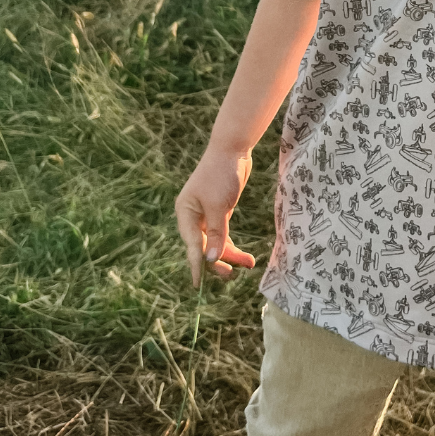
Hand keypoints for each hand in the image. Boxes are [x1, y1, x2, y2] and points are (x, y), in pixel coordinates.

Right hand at [175, 146, 255, 287]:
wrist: (233, 149)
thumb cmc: (221, 174)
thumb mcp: (219, 206)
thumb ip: (215, 233)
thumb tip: (210, 259)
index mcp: (185, 214)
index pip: (191, 246)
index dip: (196, 266)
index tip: (198, 286)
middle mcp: (193, 216)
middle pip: (202, 247)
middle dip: (217, 261)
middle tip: (232, 274)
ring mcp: (206, 215)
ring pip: (215, 243)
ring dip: (230, 254)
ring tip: (249, 264)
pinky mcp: (219, 212)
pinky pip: (223, 235)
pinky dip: (232, 245)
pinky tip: (245, 256)